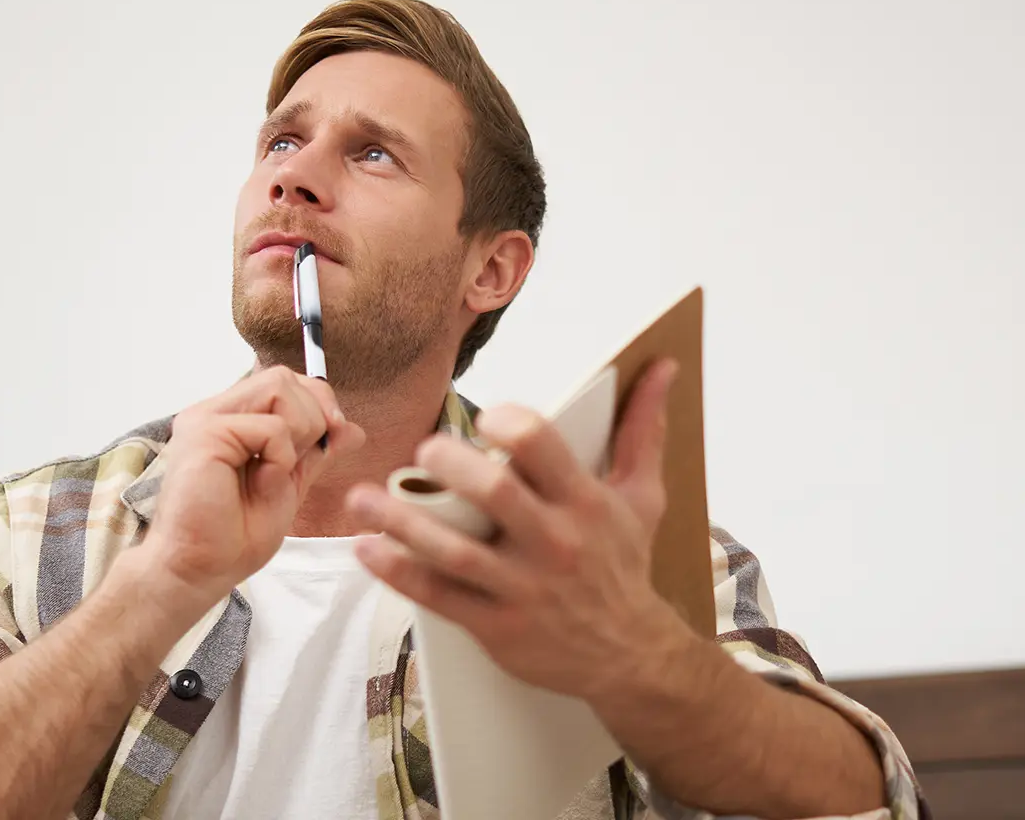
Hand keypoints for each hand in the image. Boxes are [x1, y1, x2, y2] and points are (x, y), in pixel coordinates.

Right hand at [140, 366, 365, 606]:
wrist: (201, 569)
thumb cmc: (234, 535)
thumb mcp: (289, 485)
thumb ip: (316, 452)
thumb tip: (352, 429)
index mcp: (231, 419)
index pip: (285, 381)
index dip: (318, 402)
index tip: (332, 437)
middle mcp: (214, 412)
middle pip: (285, 377)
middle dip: (313, 417)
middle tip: (297, 463)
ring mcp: (206, 419)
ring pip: (280, 387)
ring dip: (298, 432)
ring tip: (275, 472)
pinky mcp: (205, 434)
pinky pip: (272, 427)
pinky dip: (282, 458)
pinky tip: (262, 482)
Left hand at [350, 358, 688, 702]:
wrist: (631, 656)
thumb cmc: (624, 568)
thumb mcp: (642, 496)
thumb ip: (642, 430)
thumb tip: (662, 366)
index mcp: (585, 502)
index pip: (541, 445)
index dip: (506, 423)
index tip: (484, 417)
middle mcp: (554, 543)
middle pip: (492, 493)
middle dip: (448, 465)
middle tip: (423, 453)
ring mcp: (523, 587)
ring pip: (453, 550)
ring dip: (400, 521)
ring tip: (362, 499)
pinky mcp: (498, 626)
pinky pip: (439, 596)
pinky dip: (398, 572)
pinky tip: (369, 549)